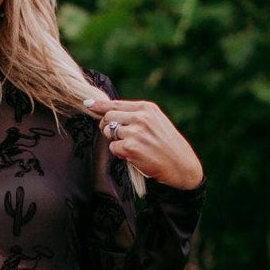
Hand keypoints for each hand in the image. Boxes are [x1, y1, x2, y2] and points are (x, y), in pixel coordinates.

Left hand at [84, 95, 203, 190]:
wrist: (180, 165)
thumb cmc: (167, 145)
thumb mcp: (156, 122)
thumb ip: (137, 116)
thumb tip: (111, 113)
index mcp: (147, 108)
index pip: (116, 104)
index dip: (100, 105)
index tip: (88, 104)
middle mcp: (141, 117)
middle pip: (108, 117)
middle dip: (106, 126)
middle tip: (114, 136)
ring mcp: (135, 132)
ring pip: (110, 132)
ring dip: (116, 141)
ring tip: (132, 147)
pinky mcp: (130, 147)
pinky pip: (113, 148)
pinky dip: (119, 153)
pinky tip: (133, 156)